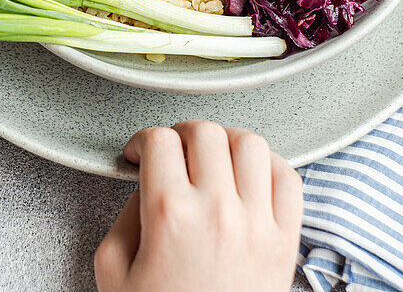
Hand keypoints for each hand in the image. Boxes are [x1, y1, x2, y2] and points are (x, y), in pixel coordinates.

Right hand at [95, 120, 302, 291]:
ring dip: (227, 142)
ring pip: (251, 144)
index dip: (141, 140)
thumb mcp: (113, 271)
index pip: (158, 140)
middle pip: (205, 132)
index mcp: (170, 214)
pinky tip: (251, 177)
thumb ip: (125, 217)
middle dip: (182, 134)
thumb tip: (147, 183)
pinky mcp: (286, 240)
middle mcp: (218, 210)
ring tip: (214, 159)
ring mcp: (258, 223)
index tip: (140, 154)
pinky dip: (271, 166)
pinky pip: (289, 178)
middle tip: (174, 153)